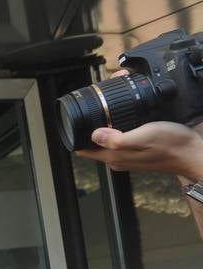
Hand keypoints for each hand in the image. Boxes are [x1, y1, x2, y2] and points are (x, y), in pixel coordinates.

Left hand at [77, 119, 202, 182]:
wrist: (193, 153)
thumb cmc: (172, 145)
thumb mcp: (144, 136)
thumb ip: (117, 139)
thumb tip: (94, 135)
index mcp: (114, 156)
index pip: (83, 149)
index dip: (76, 134)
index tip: (77, 119)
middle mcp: (117, 159)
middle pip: (93, 144)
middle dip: (90, 128)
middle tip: (94, 109)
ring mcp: (127, 157)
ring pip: (106, 142)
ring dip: (103, 128)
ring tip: (107, 112)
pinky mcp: (137, 153)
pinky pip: (119, 141)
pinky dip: (117, 130)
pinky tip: (124, 120)